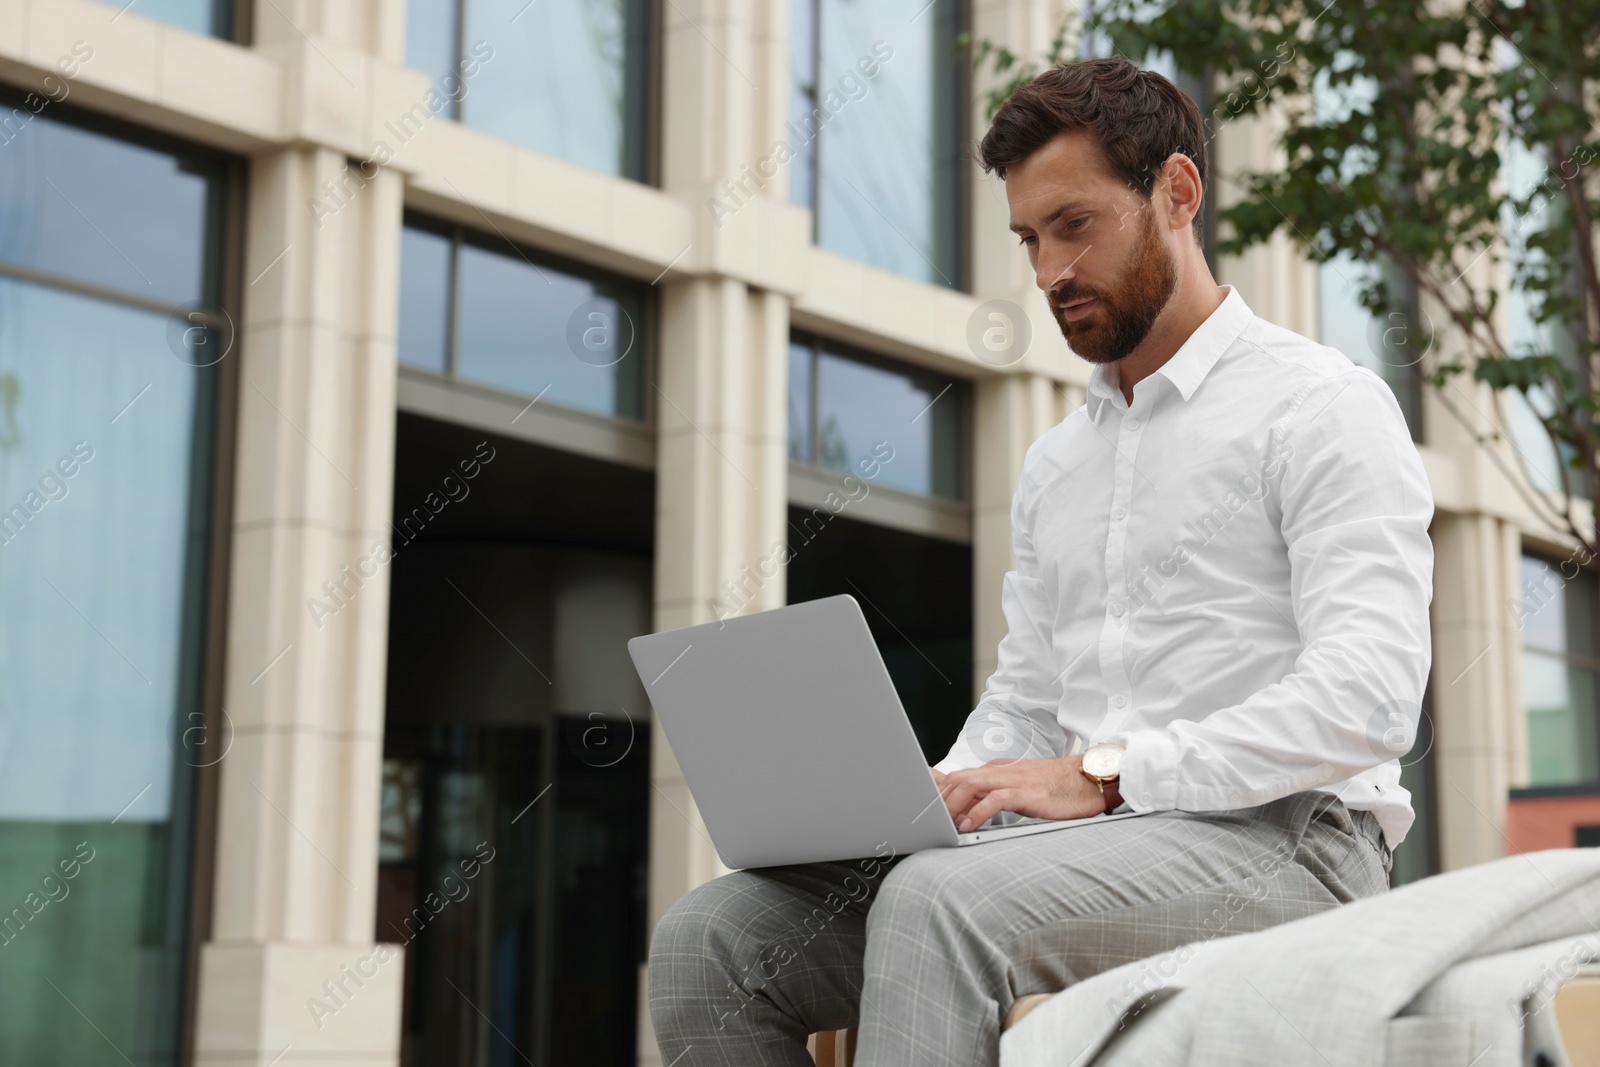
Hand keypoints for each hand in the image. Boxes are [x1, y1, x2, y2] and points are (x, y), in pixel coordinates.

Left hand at [939, 757, 1106, 831]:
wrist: (1091, 779)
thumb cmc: (1059, 788)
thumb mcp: (1021, 789)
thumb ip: (996, 795)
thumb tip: (970, 812)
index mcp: (999, 770)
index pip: (959, 776)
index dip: (937, 790)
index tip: (921, 806)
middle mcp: (1002, 771)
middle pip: (959, 779)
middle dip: (938, 799)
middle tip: (926, 820)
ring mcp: (1015, 780)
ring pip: (971, 784)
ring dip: (953, 805)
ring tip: (942, 824)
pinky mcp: (1028, 792)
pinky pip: (996, 798)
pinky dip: (978, 811)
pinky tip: (968, 825)